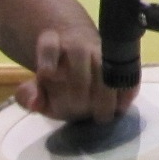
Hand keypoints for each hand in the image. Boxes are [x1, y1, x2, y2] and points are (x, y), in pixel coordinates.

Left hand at [14, 24, 130, 122]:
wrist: (82, 64)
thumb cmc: (57, 84)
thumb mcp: (38, 91)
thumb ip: (29, 96)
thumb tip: (35, 104)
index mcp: (52, 45)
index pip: (48, 45)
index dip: (47, 58)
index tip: (46, 75)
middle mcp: (77, 43)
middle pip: (78, 52)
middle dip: (78, 85)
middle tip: (80, 111)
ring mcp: (101, 48)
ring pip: (104, 61)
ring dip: (104, 90)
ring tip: (103, 116)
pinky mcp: (121, 59)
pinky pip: (129, 69)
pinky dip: (127, 87)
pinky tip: (122, 107)